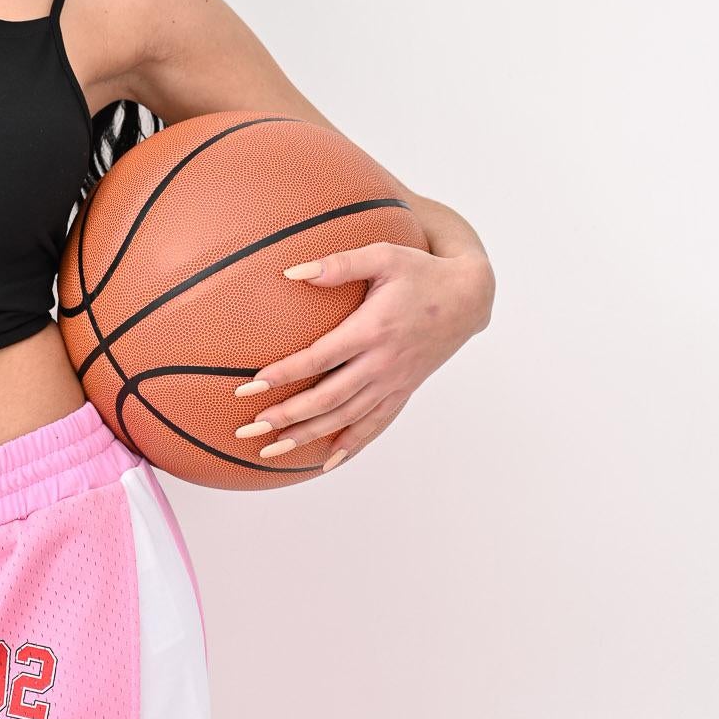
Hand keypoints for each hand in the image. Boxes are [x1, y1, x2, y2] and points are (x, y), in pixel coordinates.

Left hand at [231, 243, 494, 471]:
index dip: (286, 373)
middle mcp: (383, 363)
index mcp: (373, 329)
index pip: (321, 357)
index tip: (252, 385)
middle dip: (288, 415)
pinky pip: (376, 424)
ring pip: (348, 418)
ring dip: (309, 435)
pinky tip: (328, 462)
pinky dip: (352, 444)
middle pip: (329, 398)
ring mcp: (394, 381)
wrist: (469, 298)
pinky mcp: (404, 390)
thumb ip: (340, 264)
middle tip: (250, 428)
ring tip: (272, 450)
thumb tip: (292, 271)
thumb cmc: (421, 271)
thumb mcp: (384, 256)